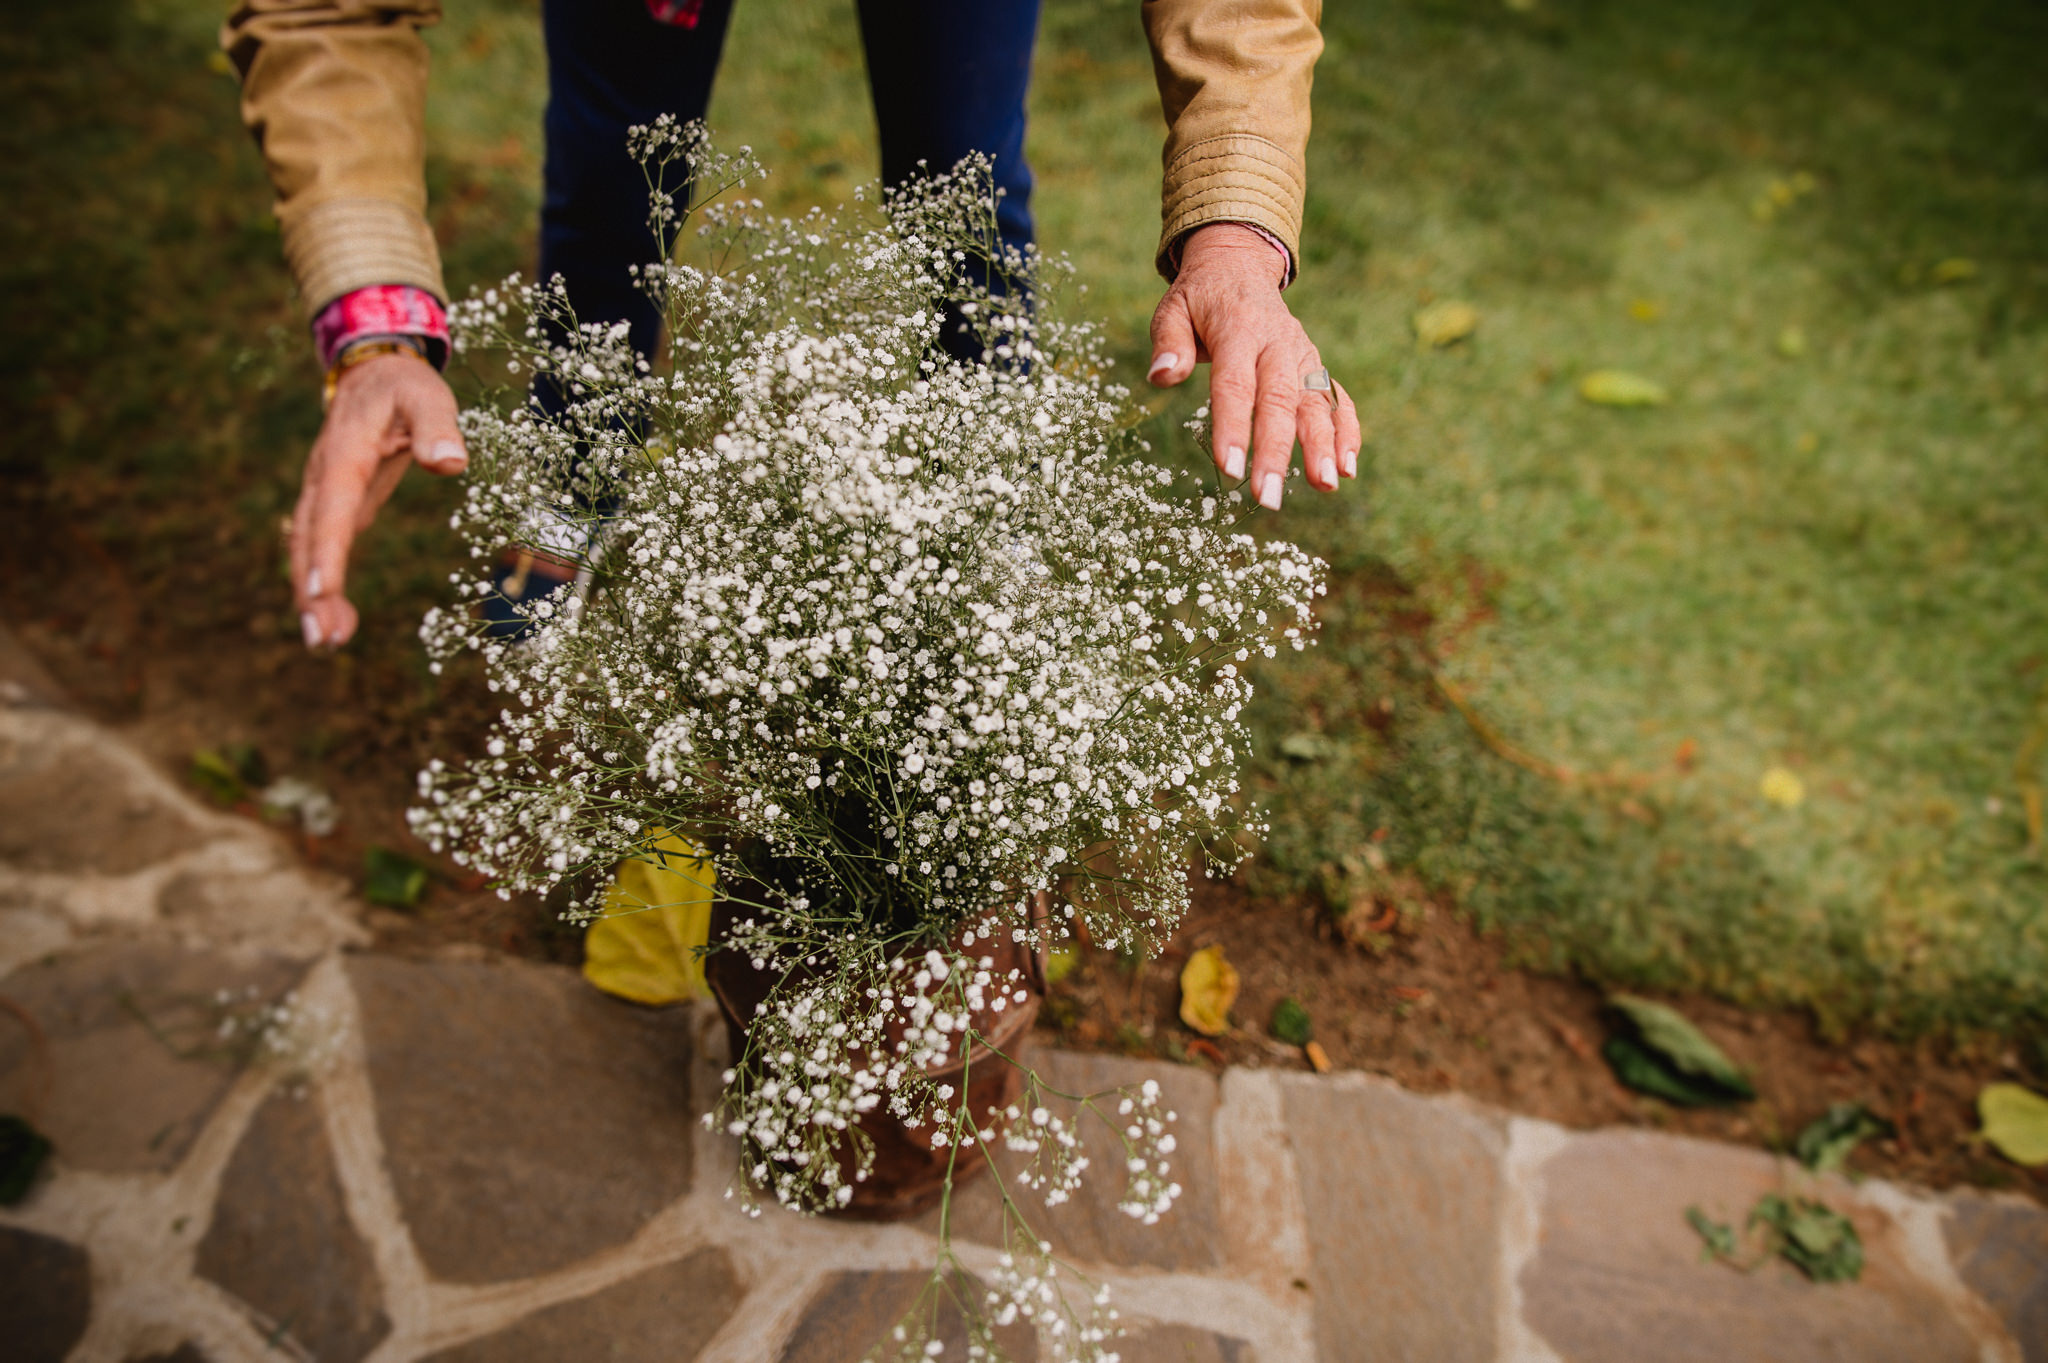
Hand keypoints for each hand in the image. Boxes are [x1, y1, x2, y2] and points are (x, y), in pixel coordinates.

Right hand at [293, 353, 465, 648]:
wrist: (372, 372)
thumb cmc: (405, 386)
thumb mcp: (428, 396)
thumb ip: (437, 427)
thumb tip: (450, 464)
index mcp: (344, 454)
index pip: (333, 507)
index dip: (326, 551)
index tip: (320, 592)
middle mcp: (323, 478)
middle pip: (310, 539)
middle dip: (312, 590)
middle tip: (322, 640)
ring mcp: (324, 494)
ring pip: (309, 549)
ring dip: (314, 597)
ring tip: (327, 644)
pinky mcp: (335, 506)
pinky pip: (323, 549)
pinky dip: (324, 585)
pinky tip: (337, 621)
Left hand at [1146, 222, 1360, 509]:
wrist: (1238, 265)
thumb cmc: (1199, 299)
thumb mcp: (1172, 309)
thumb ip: (1168, 342)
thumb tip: (1160, 376)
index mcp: (1238, 329)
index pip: (1235, 384)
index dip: (1233, 426)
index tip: (1231, 468)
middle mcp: (1277, 343)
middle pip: (1280, 401)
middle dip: (1276, 451)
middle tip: (1270, 497)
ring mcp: (1302, 355)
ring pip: (1316, 402)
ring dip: (1323, 446)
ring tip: (1325, 485)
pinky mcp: (1315, 366)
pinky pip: (1336, 398)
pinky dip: (1347, 431)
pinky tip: (1348, 469)